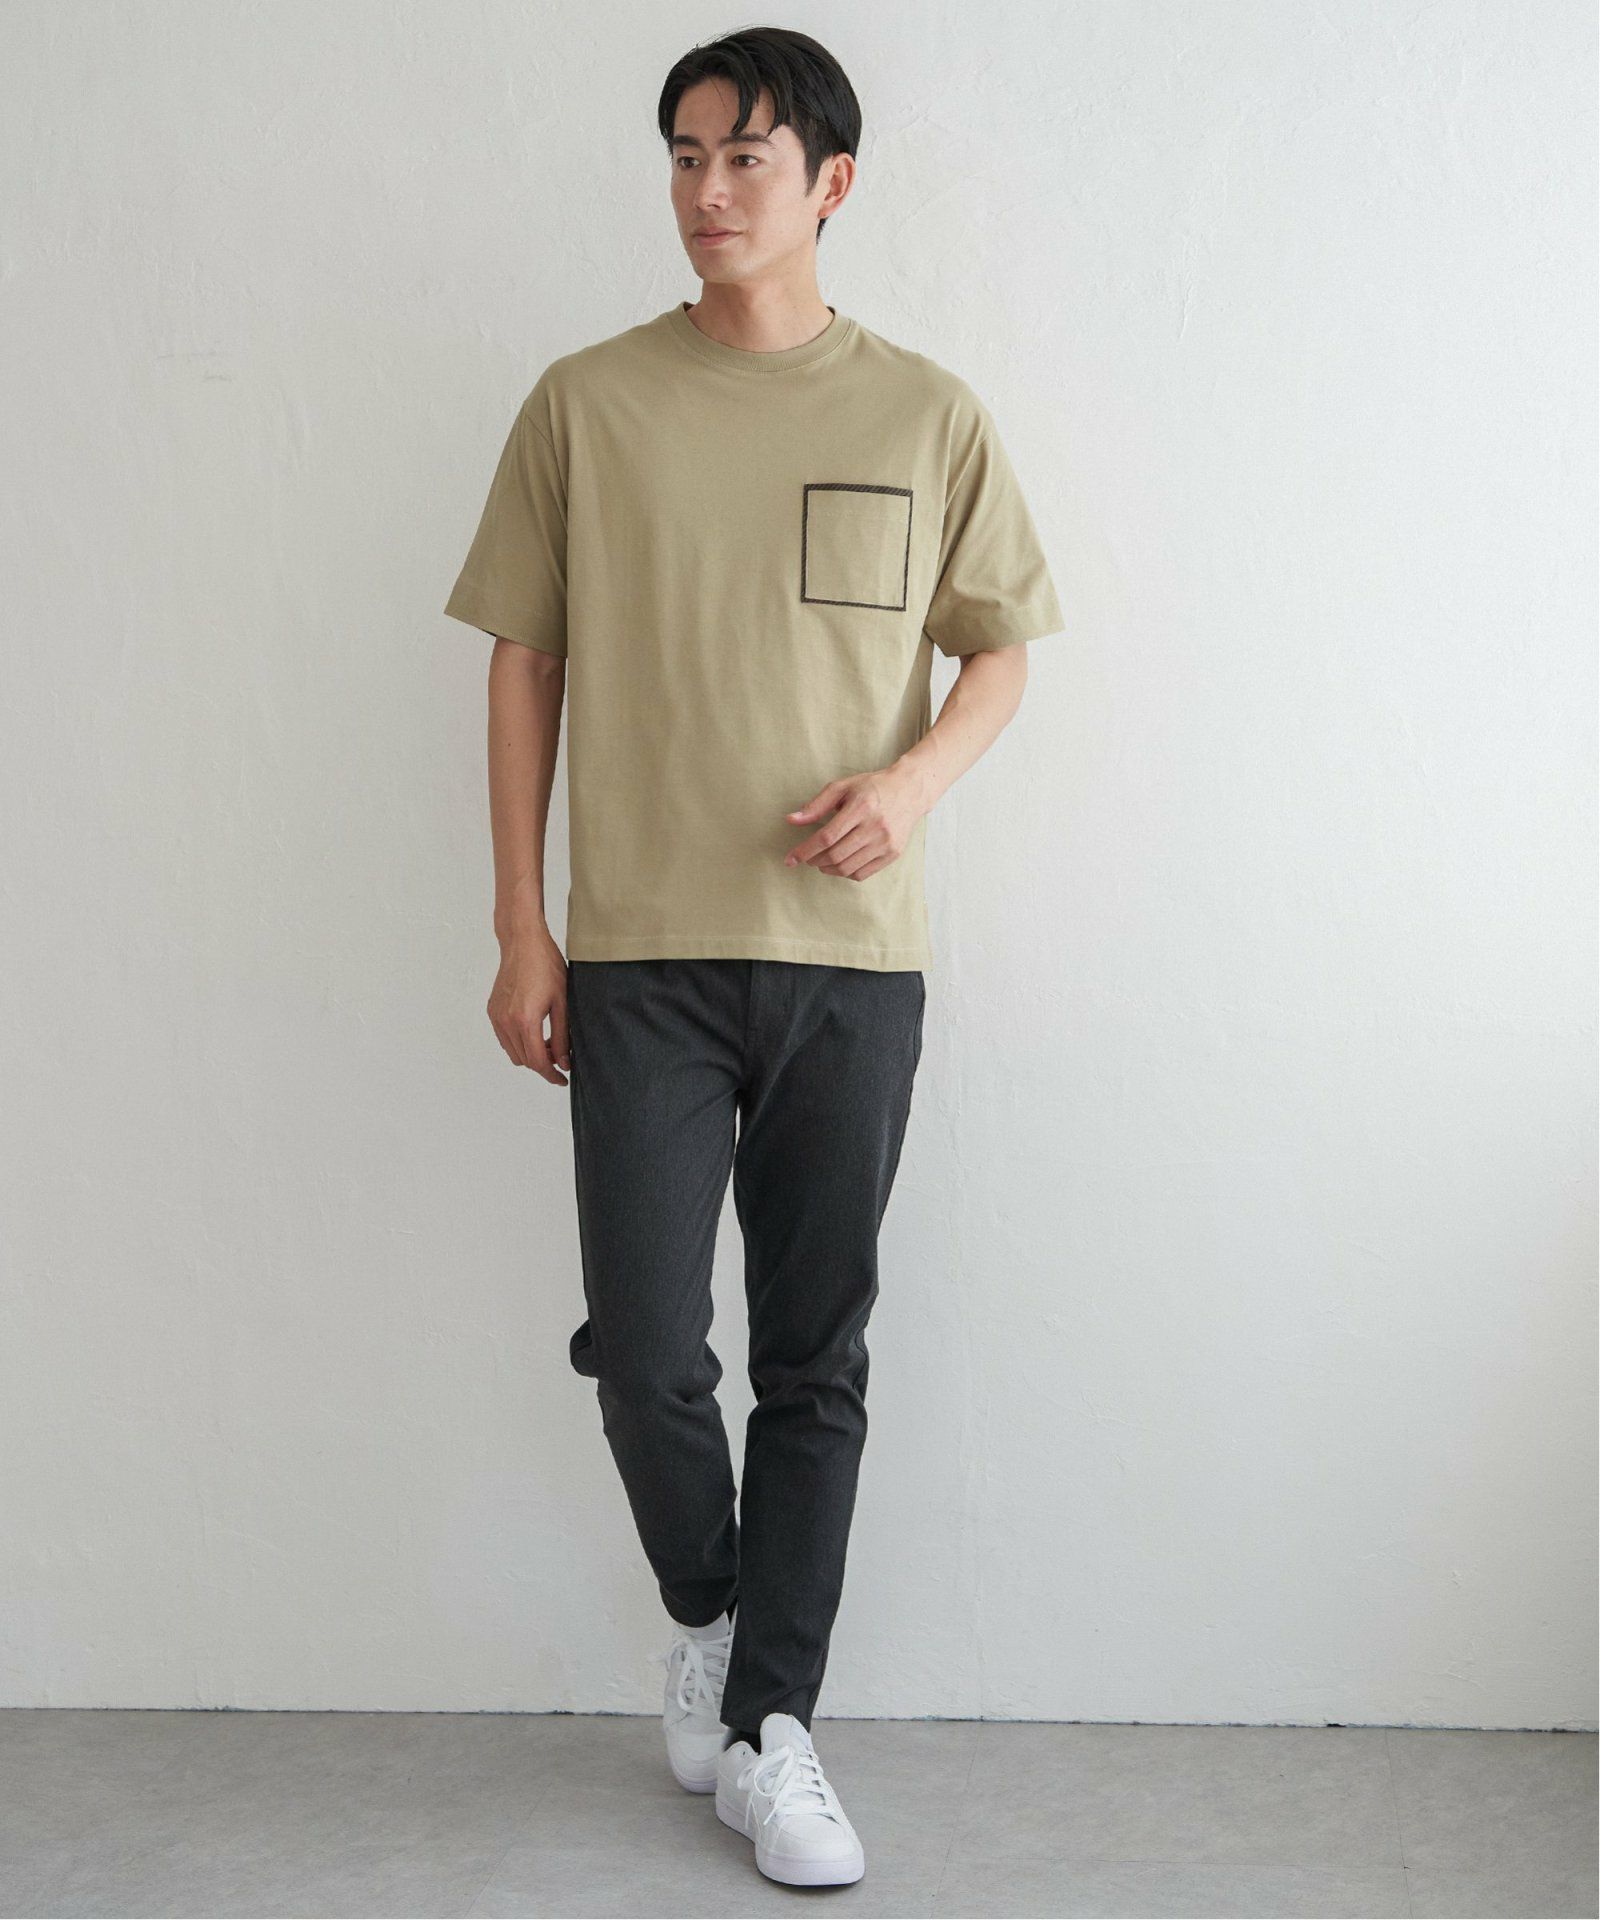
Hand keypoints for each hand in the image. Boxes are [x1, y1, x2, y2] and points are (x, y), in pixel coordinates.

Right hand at [487, 923, 570, 1084]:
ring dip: (530, 1054)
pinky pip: (504, 1038)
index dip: (552, 1075)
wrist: (522, 942)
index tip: (562, 1079)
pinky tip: (534, 1030)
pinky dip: (519, 1042)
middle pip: (525, 1061)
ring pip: (513, 1053)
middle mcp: (506, 1022)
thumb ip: (563, 1035)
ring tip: (549, 1041)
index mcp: (525, 1021)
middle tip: (561, 1055)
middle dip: (543, 1064)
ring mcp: (496, 1017)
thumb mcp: (562, 1002)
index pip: (538, 1062)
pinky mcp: (492, 1011)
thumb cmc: (546, 966)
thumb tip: (563, 1062)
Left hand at [782, 764, 925, 881]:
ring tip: (821, 862)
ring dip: (828, 869)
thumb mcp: (842, 787)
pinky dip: (845, 873)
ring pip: (848, 868)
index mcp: (861, 807)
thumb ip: (816, 805)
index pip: (827, 836)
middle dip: (814, 860)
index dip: (805, 850)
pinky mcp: (893, 853)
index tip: (790, 859)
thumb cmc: (872, 787)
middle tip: (807, 858)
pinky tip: (839, 864)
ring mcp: (886, 842)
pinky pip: (863, 873)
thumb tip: (791, 820)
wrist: (910, 791)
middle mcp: (875, 826)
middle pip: (836, 855)